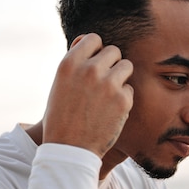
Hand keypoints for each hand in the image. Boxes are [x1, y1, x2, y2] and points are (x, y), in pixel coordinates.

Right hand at [43, 34, 133, 158]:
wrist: (69, 149)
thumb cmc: (61, 116)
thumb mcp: (59, 84)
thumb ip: (74, 61)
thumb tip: (86, 39)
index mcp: (70, 64)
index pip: (93, 39)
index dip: (96, 51)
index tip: (94, 64)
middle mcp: (89, 70)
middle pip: (113, 51)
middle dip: (111, 64)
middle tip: (103, 83)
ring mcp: (108, 84)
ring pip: (126, 66)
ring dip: (120, 78)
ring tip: (108, 95)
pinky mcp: (123, 100)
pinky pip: (129, 89)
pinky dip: (123, 99)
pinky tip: (110, 111)